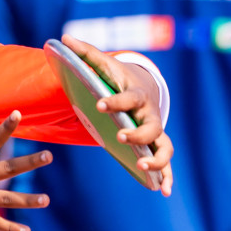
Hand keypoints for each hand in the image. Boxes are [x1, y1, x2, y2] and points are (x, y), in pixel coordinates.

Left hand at [60, 35, 175, 196]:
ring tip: (142, 168)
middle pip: (152, 126)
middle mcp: (149, 114)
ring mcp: (155, 131)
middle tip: (121, 137)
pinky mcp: (154, 146)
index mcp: (135, 95)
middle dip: (138, 134)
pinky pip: (165, 163)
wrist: (140, 85)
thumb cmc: (116, 77)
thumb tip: (63, 38)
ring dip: (157, 159)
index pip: (128, 98)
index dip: (115, 102)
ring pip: (164, 147)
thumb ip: (85, 54)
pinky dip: (166, 176)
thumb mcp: (102, 65)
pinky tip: (163, 192)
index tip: (99, 104)